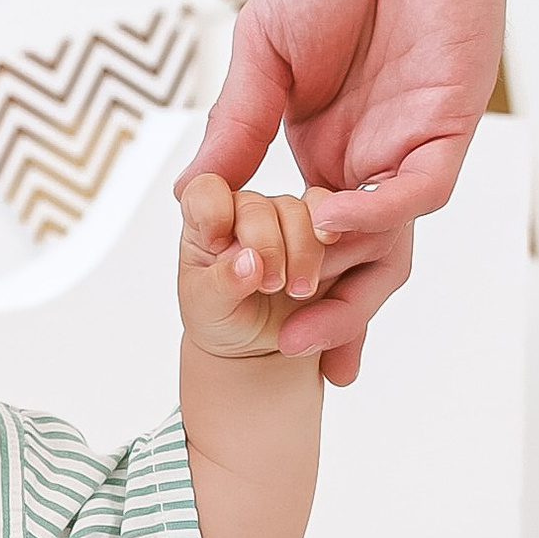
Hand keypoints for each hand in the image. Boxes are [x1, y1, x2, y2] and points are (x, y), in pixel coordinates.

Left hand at [178, 173, 325, 358]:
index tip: (218, 244)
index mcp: (206, 221)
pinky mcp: (319, 232)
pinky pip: (333, 216)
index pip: (205, 191)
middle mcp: (245, 212)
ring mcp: (284, 219)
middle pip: (258, 206)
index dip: (213, 209)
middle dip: (267, 247)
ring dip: (302, 252)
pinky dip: (332, 233)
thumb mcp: (208, 307)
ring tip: (297, 291)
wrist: (256, 346)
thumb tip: (249, 263)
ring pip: (299, 211)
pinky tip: (329, 253)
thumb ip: (222, 284)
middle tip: (271, 286)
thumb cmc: (222, 318)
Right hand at [180, 0, 508, 382]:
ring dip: (350, 282)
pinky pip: (417, 190)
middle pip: (356, 262)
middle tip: (288, 355)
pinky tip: (331, 221)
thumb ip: (234, 126)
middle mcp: (370, 157)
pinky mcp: (447, 123)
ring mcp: (410, 145)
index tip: (252, 331)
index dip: (287, 289)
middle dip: (328, 316)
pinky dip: (376, 214)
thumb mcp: (261, 55)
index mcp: (324, 145)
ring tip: (304, 317)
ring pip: (390, 242)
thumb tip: (192, 196)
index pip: (307, 238)